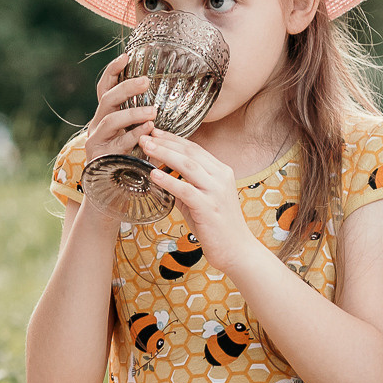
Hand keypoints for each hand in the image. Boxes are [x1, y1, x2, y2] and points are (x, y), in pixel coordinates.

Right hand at [80, 54, 157, 171]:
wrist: (113, 194)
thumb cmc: (130, 160)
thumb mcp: (135, 135)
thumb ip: (142, 118)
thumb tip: (166, 96)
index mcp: (105, 115)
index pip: (105, 87)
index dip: (113, 71)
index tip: (126, 56)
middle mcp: (97, 124)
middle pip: (107, 99)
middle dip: (126, 88)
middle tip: (146, 81)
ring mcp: (96, 141)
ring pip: (110, 120)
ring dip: (132, 113)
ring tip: (152, 112)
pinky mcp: (101, 157)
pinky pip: (118, 143)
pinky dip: (134, 135)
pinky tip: (148, 131)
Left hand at [139, 129, 262, 271]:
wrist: (237, 251)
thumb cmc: (218, 228)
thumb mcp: (201, 202)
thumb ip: (185, 188)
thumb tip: (162, 179)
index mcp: (221, 172)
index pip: (194, 148)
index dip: (173, 139)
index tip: (155, 132)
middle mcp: (221, 177)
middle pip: (190, 152)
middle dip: (165, 142)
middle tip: (145, 135)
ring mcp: (216, 191)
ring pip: (187, 165)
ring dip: (164, 154)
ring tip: (146, 148)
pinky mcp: (209, 207)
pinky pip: (185, 189)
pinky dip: (168, 180)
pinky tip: (154, 175)